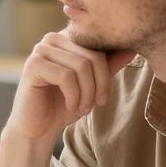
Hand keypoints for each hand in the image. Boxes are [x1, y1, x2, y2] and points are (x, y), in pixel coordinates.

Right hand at [6, 31, 135, 141]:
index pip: (99, 47)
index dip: (106, 74)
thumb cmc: (63, 104)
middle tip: (96, 104)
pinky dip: (73, 96)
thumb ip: (109, 65)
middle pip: (92, 56)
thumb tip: (132, 48)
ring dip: (87, 94)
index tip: (103, 97)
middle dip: (99, 85)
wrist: (37, 127)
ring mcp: (41, 50)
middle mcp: (52, 38)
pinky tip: (70, 106)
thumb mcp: (92, 84)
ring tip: (83, 108)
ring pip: (81, 66)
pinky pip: (66, 77)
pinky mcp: (33, 65)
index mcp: (67, 38)